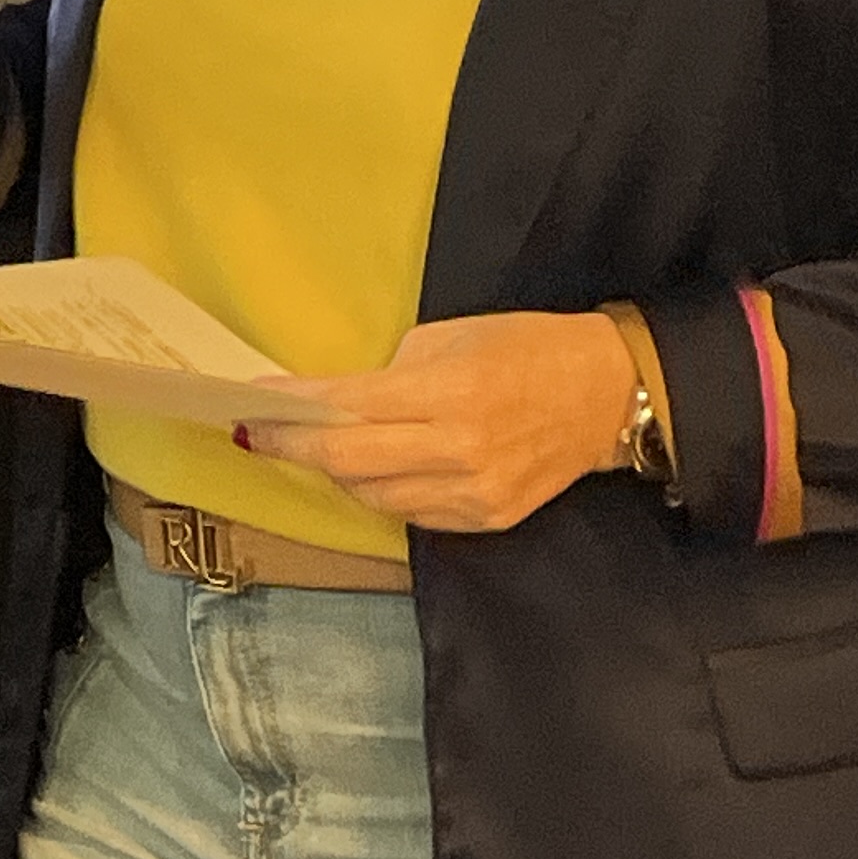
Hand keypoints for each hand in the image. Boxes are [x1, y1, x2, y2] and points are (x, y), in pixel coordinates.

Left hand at [242, 312, 638, 533]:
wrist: (608, 393)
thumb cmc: (524, 349)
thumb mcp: (448, 339)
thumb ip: (389, 377)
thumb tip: (333, 403)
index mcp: (448, 393)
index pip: (346, 408)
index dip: (291, 408)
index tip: (249, 402)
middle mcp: (459, 451)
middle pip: (347, 460)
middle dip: (292, 445)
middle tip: (257, 432)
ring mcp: (475, 493)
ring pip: (374, 495)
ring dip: (336, 470)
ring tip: (316, 446)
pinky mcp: (488, 519)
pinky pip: (411, 513)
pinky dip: (382, 490)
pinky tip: (373, 467)